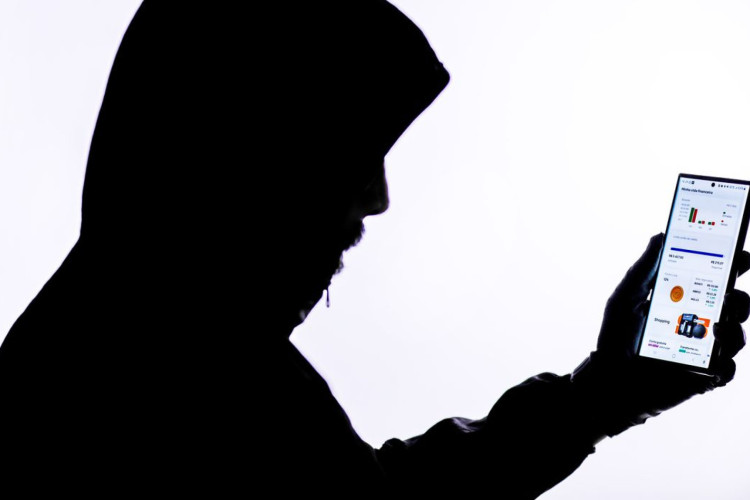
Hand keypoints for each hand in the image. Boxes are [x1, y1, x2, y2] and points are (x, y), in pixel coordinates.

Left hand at [571, 233, 749, 438]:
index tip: (740, 256)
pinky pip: (728, 371)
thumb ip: (643, 269)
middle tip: (732, 294)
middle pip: (735, 306)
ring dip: (735, 329)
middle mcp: (698, 324)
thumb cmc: (615, 338)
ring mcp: (703, 351)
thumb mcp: (625, 298)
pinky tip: (716, 358)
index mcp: (683, 302)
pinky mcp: (703, 377)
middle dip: (741, 298)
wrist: (609, 379)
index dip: (734, 267)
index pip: (716, 281)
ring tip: (720, 325)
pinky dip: (727, 364)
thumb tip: (660, 236)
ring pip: (736, 336)